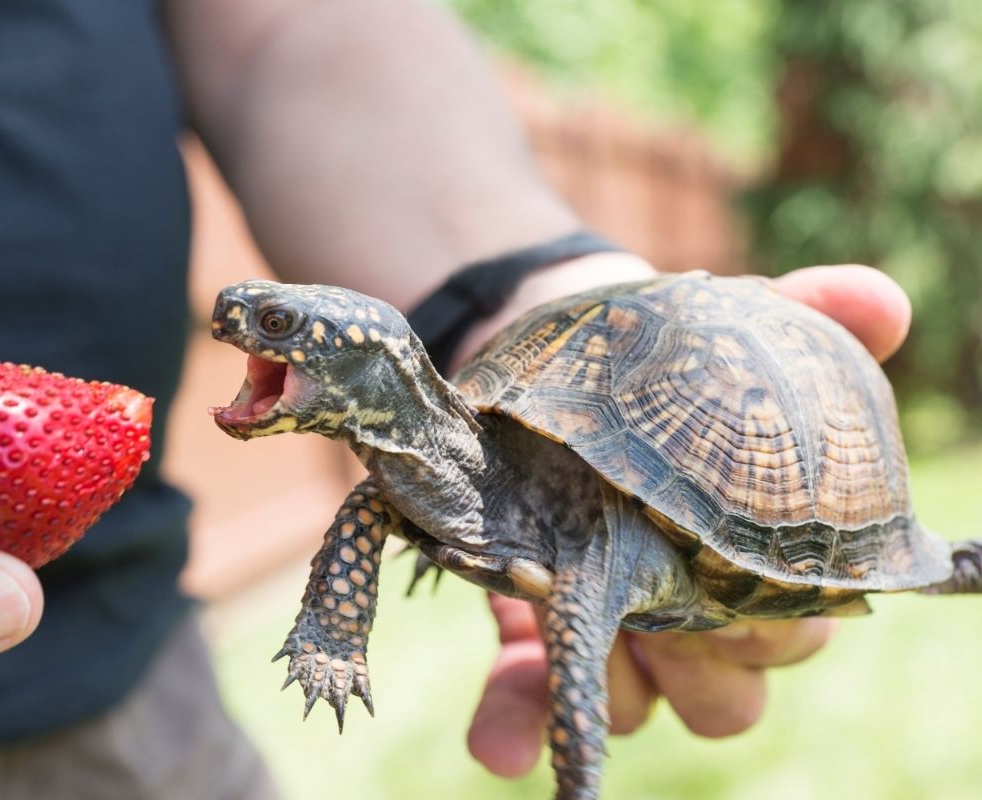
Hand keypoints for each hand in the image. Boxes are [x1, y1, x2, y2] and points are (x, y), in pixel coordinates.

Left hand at [466, 263, 911, 776]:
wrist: (562, 366)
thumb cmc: (670, 362)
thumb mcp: (737, 329)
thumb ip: (810, 314)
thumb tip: (879, 300)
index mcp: (757, 564)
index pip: (796, 632)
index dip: (774, 621)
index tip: (737, 574)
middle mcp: (692, 617)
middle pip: (727, 694)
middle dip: (698, 658)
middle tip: (662, 597)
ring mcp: (614, 632)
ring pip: (638, 707)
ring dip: (611, 679)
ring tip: (574, 614)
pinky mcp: (535, 635)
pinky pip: (530, 707)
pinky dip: (514, 724)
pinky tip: (498, 743)